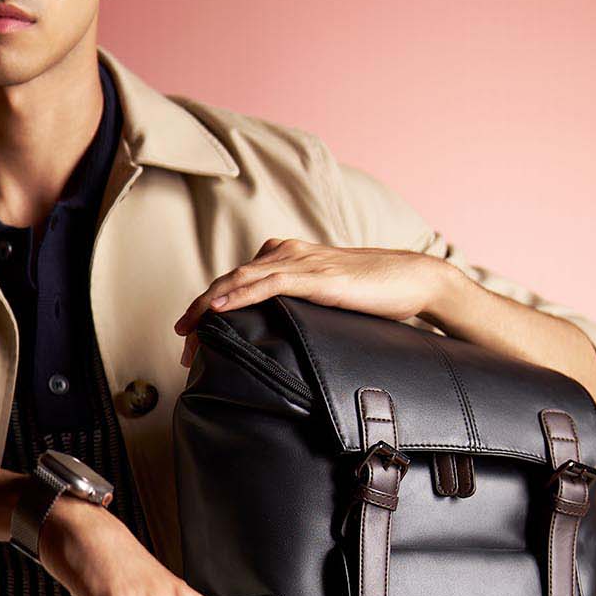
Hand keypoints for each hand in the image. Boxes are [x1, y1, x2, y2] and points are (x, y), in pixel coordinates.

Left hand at [174, 239, 446, 366]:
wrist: (414, 279)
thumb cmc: (376, 292)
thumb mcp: (327, 299)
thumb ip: (301, 308)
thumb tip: (280, 335)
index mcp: (288, 257)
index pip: (238, 280)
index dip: (210, 307)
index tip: (193, 339)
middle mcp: (288, 253)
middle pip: (231, 280)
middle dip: (201, 311)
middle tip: (182, 342)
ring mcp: (302, 262)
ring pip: (241, 279)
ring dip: (209, 305)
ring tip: (187, 328)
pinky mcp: (316, 276)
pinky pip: (267, 283)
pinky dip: (238, 294)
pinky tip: (219, 308)